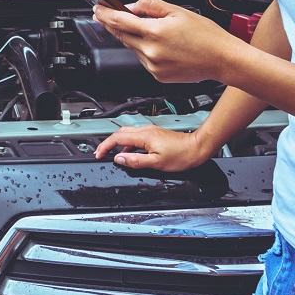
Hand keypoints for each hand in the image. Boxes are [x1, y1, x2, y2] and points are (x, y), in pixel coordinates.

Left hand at [93, 0, 247, 82]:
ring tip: (152, 31)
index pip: (119, 21)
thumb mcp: (178, 11)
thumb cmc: (206, 36)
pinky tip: (161, 46)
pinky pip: (144, 60)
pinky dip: (146, 51)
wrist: (222, 60)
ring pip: (133, 48)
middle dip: (113, 25)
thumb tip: (131, 6)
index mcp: (155, 32)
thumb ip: (150, 6)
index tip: (96, 10)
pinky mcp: (158, 76)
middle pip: (122, 35)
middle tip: (106, 15)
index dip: (104, 14)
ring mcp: (153, 66)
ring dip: (134, 38)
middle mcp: (151, 51)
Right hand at [93, 125, 209, 170]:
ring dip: (118, 143)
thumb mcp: (156, 163)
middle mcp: (146, 130)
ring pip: (128, 134)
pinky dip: (128, 144)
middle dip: (108, 143)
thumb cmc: (181, 156)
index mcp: (144, 136)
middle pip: (120, 133)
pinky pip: (136, 136)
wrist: (196, 148)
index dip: (105, 146)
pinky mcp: (154, 134)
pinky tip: (130, 153)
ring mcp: (150, 131)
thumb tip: (119, 159)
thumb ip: (136, 161)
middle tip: (101, 153)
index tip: (99, 153)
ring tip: (114, 155)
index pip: (117, 138)